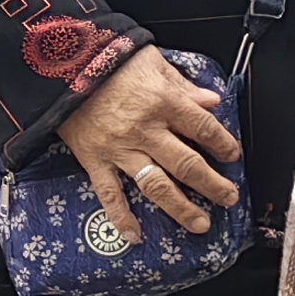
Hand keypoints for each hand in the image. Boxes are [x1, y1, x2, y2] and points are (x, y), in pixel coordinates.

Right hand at [57, 43, 241, 235]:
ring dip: (181, 207)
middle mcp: (145, 129)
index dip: (222, 144)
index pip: (203, 128)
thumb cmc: (108, 60)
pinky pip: (110, 194)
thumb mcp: (154, 62)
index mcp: (163, 102)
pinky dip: (121, 217)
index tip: (232, 155)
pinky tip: (135, 236)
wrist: (61, 64)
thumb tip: (212, 102)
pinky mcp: (95, 160)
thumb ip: (184, 86)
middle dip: (212, 185)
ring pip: (156, 184)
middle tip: (229, 198)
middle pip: (186, 164)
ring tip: (200, 223)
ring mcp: (120, 148)